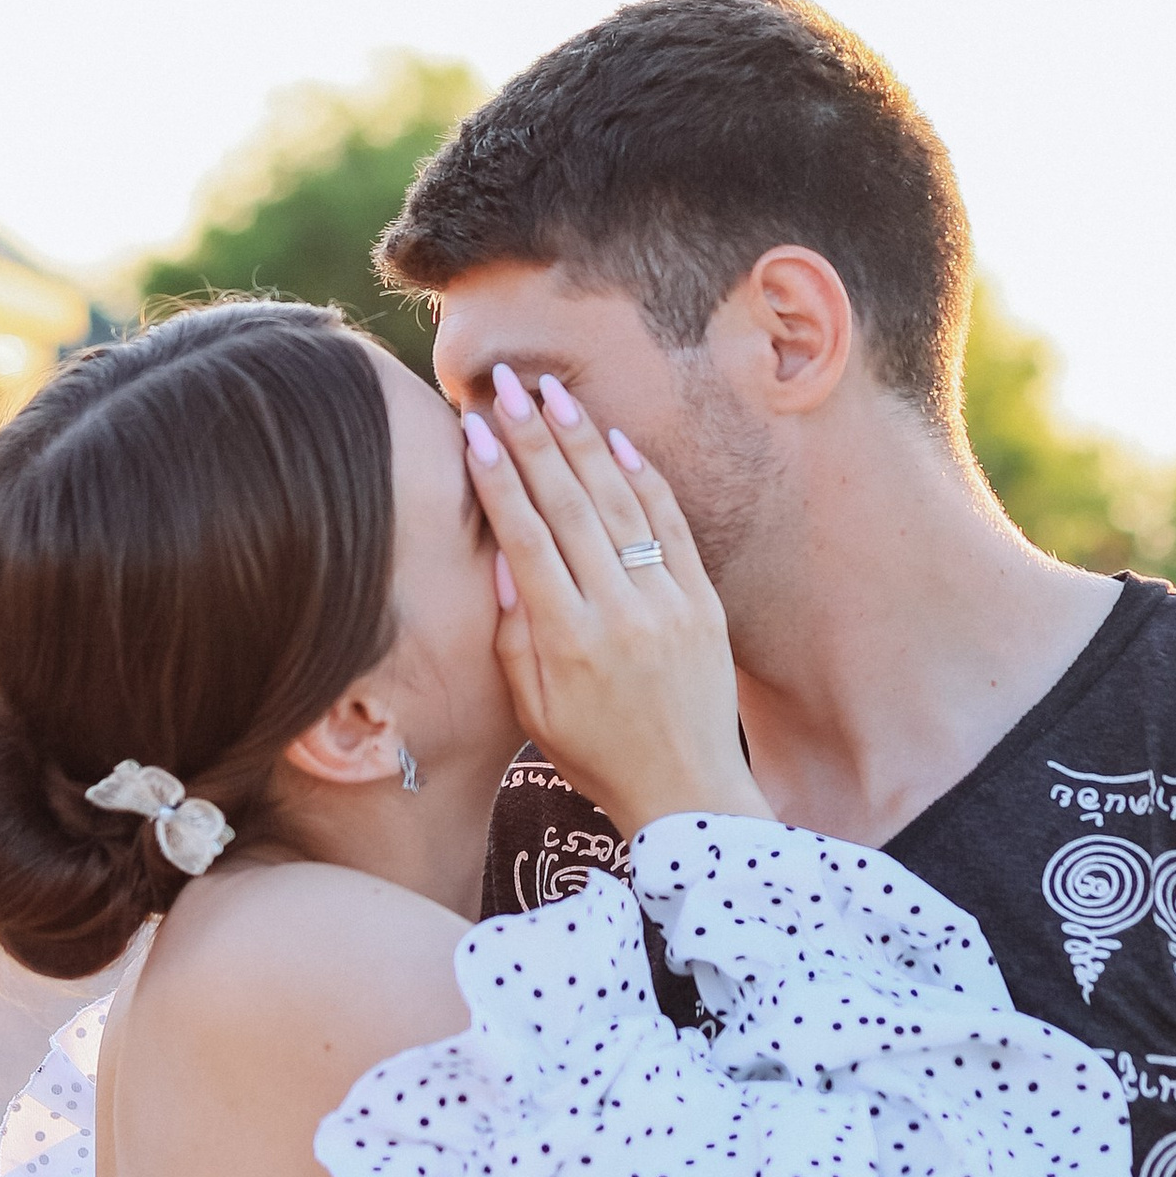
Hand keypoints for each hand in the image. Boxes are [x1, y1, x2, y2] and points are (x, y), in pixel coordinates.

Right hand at [464, 370, 766, 839]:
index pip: (525, 537)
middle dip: (532, 437)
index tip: (472, 427)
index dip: (496, 476)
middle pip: (568, 505)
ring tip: (552, 394)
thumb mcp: (532, 711)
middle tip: (505, 383)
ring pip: (619, 504)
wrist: (691, 793)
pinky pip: (670, 526)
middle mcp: (618, 613)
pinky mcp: (703, 602)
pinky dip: (642, 479)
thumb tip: (503, 553)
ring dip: (583, 442)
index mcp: (566, 642)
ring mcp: (667, 604)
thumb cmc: (597, 756)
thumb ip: (513, 634)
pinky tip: (615, 441)